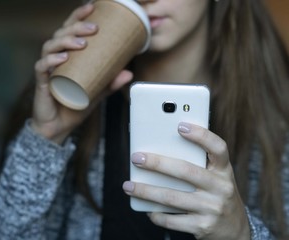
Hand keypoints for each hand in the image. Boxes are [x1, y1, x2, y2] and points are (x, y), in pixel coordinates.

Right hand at [32, 3, 132, 143]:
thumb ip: (111, 82)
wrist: (59, 126)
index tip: (92, 7)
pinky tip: (63, 58)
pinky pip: (42, 67)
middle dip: (77, 26)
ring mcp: (47, 69)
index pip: (70, 29)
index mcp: (67, 55)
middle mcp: (55, 58)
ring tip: (82, 43)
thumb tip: (129, 72)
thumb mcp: (97, 92)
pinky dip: (51, 60)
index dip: (78, 16)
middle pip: (61, 33)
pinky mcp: (41, 82)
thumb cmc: (74, 105)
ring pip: (51, 46)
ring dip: (66, 41)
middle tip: (94, 28)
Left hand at [122, 122, 249, 239]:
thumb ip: (197, 164)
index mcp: (224, 171)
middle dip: (157, 163)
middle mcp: (221, 188)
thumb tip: (159, 151)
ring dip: (146, 191)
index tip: (180, 126)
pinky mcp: (202, 226)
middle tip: (136, 158)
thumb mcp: (216, 177)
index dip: (201, 135)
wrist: (235, 230)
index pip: (218, 148)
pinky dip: (155, 214)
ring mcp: (212, 208)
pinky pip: (172, 220)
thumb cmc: (217, 195)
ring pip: (172, 197)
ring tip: (128, 186)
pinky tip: (146, 208)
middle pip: (185, 170)